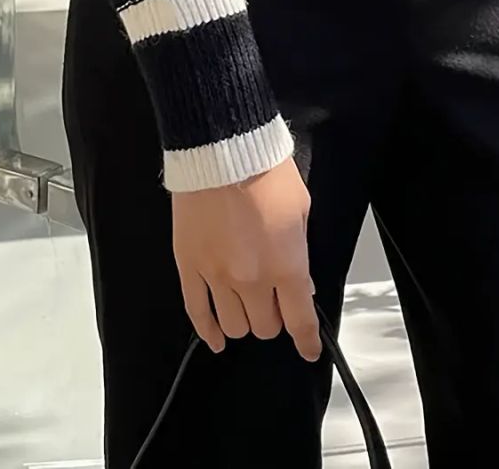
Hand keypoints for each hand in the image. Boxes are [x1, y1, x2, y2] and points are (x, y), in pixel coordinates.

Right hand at [172, 156, 320, 361]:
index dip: (306, 341)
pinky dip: (208, 331)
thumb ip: (300, 252)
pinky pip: (197, 312)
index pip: (298, 320)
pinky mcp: (190, 266)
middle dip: (274, 320)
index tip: (309, 349)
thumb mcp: (301, 209)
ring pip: (233, 325)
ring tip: (248, 309)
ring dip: (244, 322)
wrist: (223, 148)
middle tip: (276, 305)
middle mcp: (252, 279)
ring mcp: (217, 276)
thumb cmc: (265, 170)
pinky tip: (216, 339)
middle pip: (264, 327)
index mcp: (286, 265)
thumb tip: (300, 282)